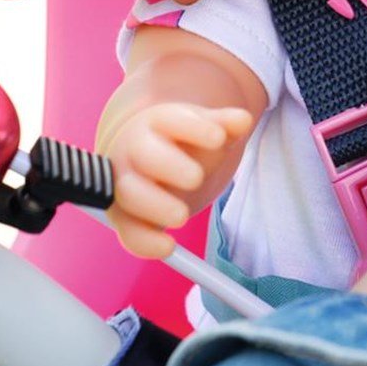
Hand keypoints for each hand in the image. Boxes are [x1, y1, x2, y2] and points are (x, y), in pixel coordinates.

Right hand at [100, 101, 253, 258]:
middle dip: (170, 165)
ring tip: (183, 216)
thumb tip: (242, 120)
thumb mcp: (204, 129)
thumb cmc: (181, 143)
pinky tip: (168, 246)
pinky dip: (144, 242)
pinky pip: (127, 231)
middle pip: (145, 154)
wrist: (152, 159)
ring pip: (128, 194)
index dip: (195, 128)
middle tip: (197, 178)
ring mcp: (124, 183)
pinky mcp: (124, 216)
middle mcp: (134, 150)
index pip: (172, 119)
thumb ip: (224, 125)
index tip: (219, 138)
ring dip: (154, 206)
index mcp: (157, 122)